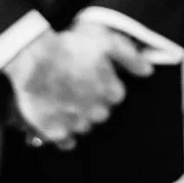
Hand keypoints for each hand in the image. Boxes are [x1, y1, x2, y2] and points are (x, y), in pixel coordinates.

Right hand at [6, 21, 144, 149]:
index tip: (95, 77)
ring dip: (80, 118)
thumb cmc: (72, 46)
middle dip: (93, 103)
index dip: (106, 85)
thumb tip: (149, 71)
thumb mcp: (107, 41)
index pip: (116, 96)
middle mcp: (96, 111)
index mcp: (110, 92)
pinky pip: (66, 141)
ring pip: (84, 127)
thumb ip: (130, 57)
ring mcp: (75, 123)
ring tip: (67, 102)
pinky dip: (65, 136)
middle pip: (101, 113)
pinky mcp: (54, 131)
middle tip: (80, 89)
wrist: (34, 59)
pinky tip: (61, 125)